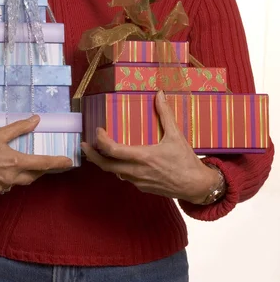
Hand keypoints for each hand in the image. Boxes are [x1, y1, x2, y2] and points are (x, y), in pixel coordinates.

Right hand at [0, 115, 72, 195]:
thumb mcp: (0, 133)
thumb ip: (20, 127)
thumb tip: (36, 120)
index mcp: (15, 162)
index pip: (43, 164)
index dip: (57, 163)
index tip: (69, 163)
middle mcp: (9, 178)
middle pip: (32, 177)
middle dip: (40, 171)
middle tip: (47, 165)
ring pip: (16, 183)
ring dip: (22, 176)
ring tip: (22, 166)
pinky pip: (1, 187)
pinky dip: (4, 180)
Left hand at [81, 91, 218, 203]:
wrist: (196, 186)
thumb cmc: (186, 161)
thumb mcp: (176, 135)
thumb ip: (166, 114)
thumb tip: (160, 94)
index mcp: (143, 157)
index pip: (112, 150)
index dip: (100, 141)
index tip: (97, 131)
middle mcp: (137, 171)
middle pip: (106, 165)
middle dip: (92, 155)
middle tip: (84, 145)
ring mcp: (138, 181)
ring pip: (115, 172)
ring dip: (106, 162)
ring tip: (100, 150)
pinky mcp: (142, 187)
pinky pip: (125, 177)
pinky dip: (119, 168)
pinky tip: (121, 160)